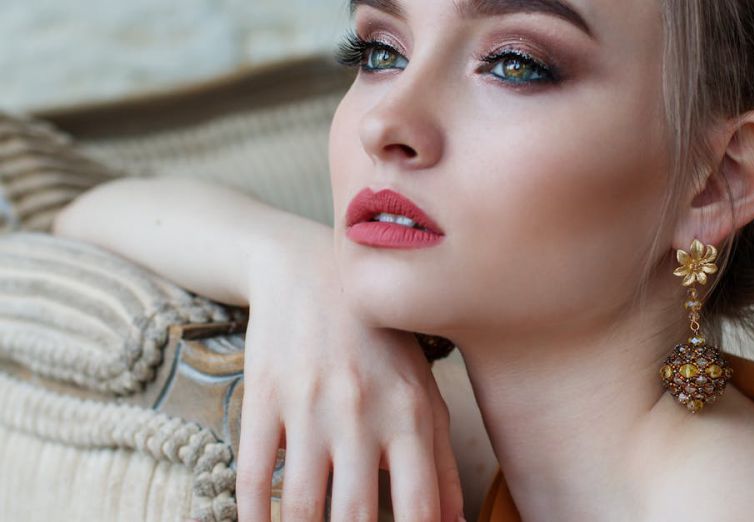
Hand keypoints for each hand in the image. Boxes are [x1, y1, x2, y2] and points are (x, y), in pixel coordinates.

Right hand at [235, 231, 464, 521]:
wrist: (311, 271)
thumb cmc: (380, 341)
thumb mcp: (424, 389)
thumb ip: (441, 459)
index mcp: (411, 414)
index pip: (421, 507)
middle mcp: (363, 413)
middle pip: (356, 516)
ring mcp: (309, 406)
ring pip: (302, 507)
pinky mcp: (264, 398)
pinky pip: (255, 475)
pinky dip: (256, 517)